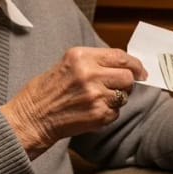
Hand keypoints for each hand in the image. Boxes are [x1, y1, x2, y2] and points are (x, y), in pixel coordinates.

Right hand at [0, 47, 146, 159]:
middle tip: (119, 87)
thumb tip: (123, 64)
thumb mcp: (67, 63)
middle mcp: (89, 73)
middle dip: (127, 83)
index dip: (134, 64)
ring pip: (124, 95)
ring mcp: (94, 95)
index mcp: (80, 56)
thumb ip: (94, 61)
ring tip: (98, 100)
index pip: (120, 56)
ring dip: (116, 98)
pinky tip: (92, 111)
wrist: (31, 117)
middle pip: (127, 76)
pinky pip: (116, 112)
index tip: (140, 71)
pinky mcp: (97, 114)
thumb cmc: (47, 91)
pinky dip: (108, 113)